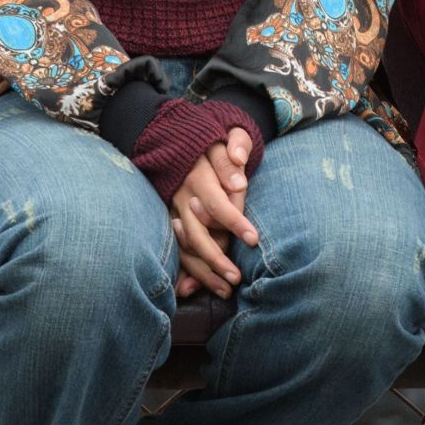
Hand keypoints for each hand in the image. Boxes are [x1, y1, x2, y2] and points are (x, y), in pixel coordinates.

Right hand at [167, 133, 256, 299]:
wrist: (179, 138)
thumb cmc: (213, 140)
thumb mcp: (226, 133)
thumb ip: (235, 147)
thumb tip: (239, 172)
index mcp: (197, 176)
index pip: (216, 203)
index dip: (234, 222)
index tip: (254, 239)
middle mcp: (182, 197)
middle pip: (196, 233)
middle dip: (216, 258)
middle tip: (237, 279)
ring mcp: (173, 211)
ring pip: (184, 246)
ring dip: (203, 272)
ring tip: (226, 291)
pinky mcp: (171, 220)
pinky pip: (176, 249)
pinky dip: (184, 271)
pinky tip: (193, 290)